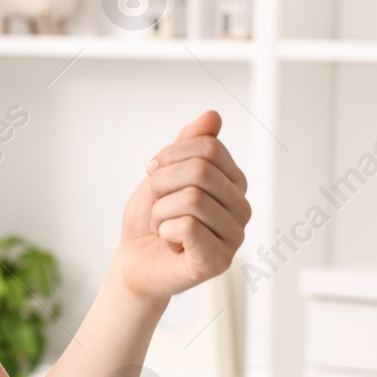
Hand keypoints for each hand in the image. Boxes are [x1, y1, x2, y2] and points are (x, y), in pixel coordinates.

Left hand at [111, 110, 250, 302]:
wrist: (134, 260)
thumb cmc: (151, 219)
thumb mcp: (165, 172)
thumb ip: (189, 143)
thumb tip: (213, 115)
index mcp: (233, 183)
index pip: (208, 147)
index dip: (170, 156)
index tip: (153, 172)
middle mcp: (241, 208)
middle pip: (201, 171)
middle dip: (163, 184)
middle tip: (158, 204)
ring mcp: (235, 236)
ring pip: (192, 198)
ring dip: (162, 211)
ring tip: (164, 226)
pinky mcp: (219, 260)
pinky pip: (187, 226)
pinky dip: (165, 231)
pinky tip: (170, 243)